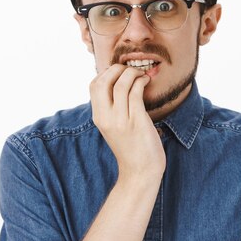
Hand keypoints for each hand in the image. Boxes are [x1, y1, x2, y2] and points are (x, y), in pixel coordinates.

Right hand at [90, 64, 165, 179]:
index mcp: (98, 117)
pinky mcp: (136, 121)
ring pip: (121, 83)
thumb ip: (112, 110)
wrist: (140, 172)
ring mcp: (120, 120)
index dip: (106, 73)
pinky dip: (141, 81)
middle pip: (103, 81)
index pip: (94, 85)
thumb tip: (119, 85)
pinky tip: (147, 82)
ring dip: (132, 73)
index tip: (120, 72)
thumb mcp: (113, 127)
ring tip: (142, 75)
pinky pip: (136, 93)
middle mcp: (106, 117)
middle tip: (131, 70)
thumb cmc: (131, 148)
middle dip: (118, 69)